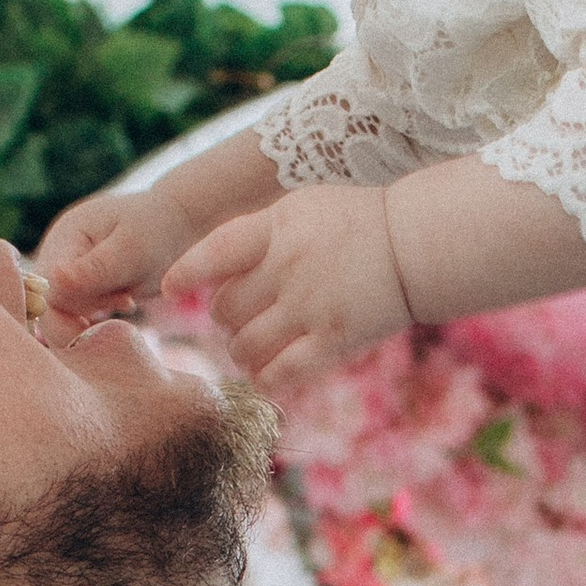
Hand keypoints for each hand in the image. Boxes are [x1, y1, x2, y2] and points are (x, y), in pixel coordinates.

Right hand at [35, 180, 196, 325]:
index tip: (124, 299)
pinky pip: (76, 311)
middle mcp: (57, 252)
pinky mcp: (76, 283)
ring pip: (64, 310)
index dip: (79, 303)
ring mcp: (65, 268)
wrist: (173, 227)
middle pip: (53, 302)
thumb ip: (95, 269)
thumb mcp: (132, 250)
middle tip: (128, 299)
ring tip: (128, 297)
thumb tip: (53, 280)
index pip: (48, 285)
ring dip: (98, 310)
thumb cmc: (157, 233)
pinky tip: (124, 300)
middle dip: (91, 307)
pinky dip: (100, 312)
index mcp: (65, 235)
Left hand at [163, 185, 411, 394]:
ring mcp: (312, 306)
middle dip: (225, 318)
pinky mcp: (335, 340)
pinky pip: (281, 372)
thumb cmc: (355, 223)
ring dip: (240, 351)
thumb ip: (256, 235)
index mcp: (279, 229)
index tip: (169, 288)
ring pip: (245, 346)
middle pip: (226, 309)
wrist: (416, 244)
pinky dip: (265, 377)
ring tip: (251, 346)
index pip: (216, 252)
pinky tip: (266, 374)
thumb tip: (205, 271)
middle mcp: (291, 267)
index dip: (187, 272)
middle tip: (239, 317)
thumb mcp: (302, 208)